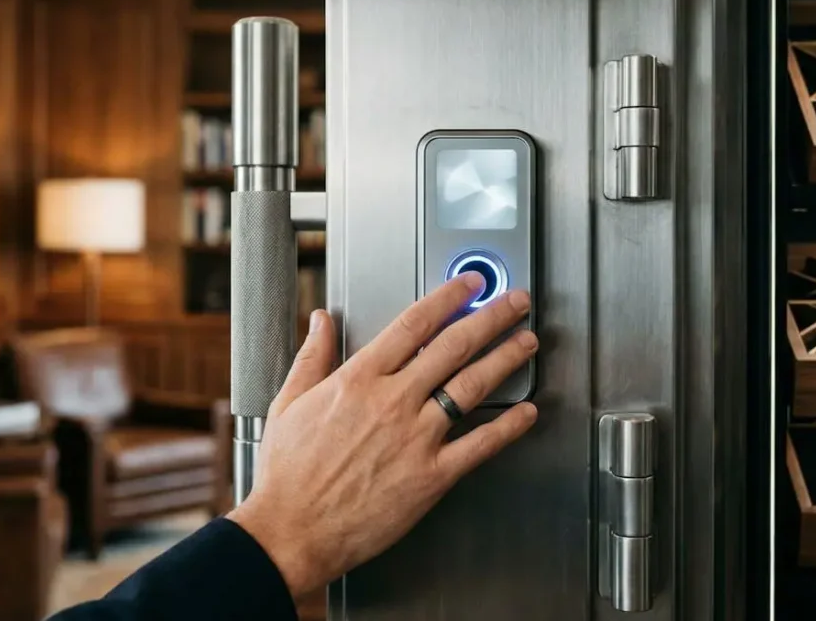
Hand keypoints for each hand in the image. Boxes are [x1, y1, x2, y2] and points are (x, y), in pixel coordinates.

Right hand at [228, 271, 538, 598]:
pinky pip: (479, 445)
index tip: (470, 285)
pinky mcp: (431, 477)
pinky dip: (509, 427)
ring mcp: (415, 438)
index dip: (449, 297)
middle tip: (515, 303)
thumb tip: (322, 320)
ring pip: (472, 387)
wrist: (291, 531)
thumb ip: (314, 356)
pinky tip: (527, 412)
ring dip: (505, 359)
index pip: (414, 323)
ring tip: (526, 343)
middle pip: (454, 347)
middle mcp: (392, 402)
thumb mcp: (289, 402)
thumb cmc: (288, 475)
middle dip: (492, 318)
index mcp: (358, 379)